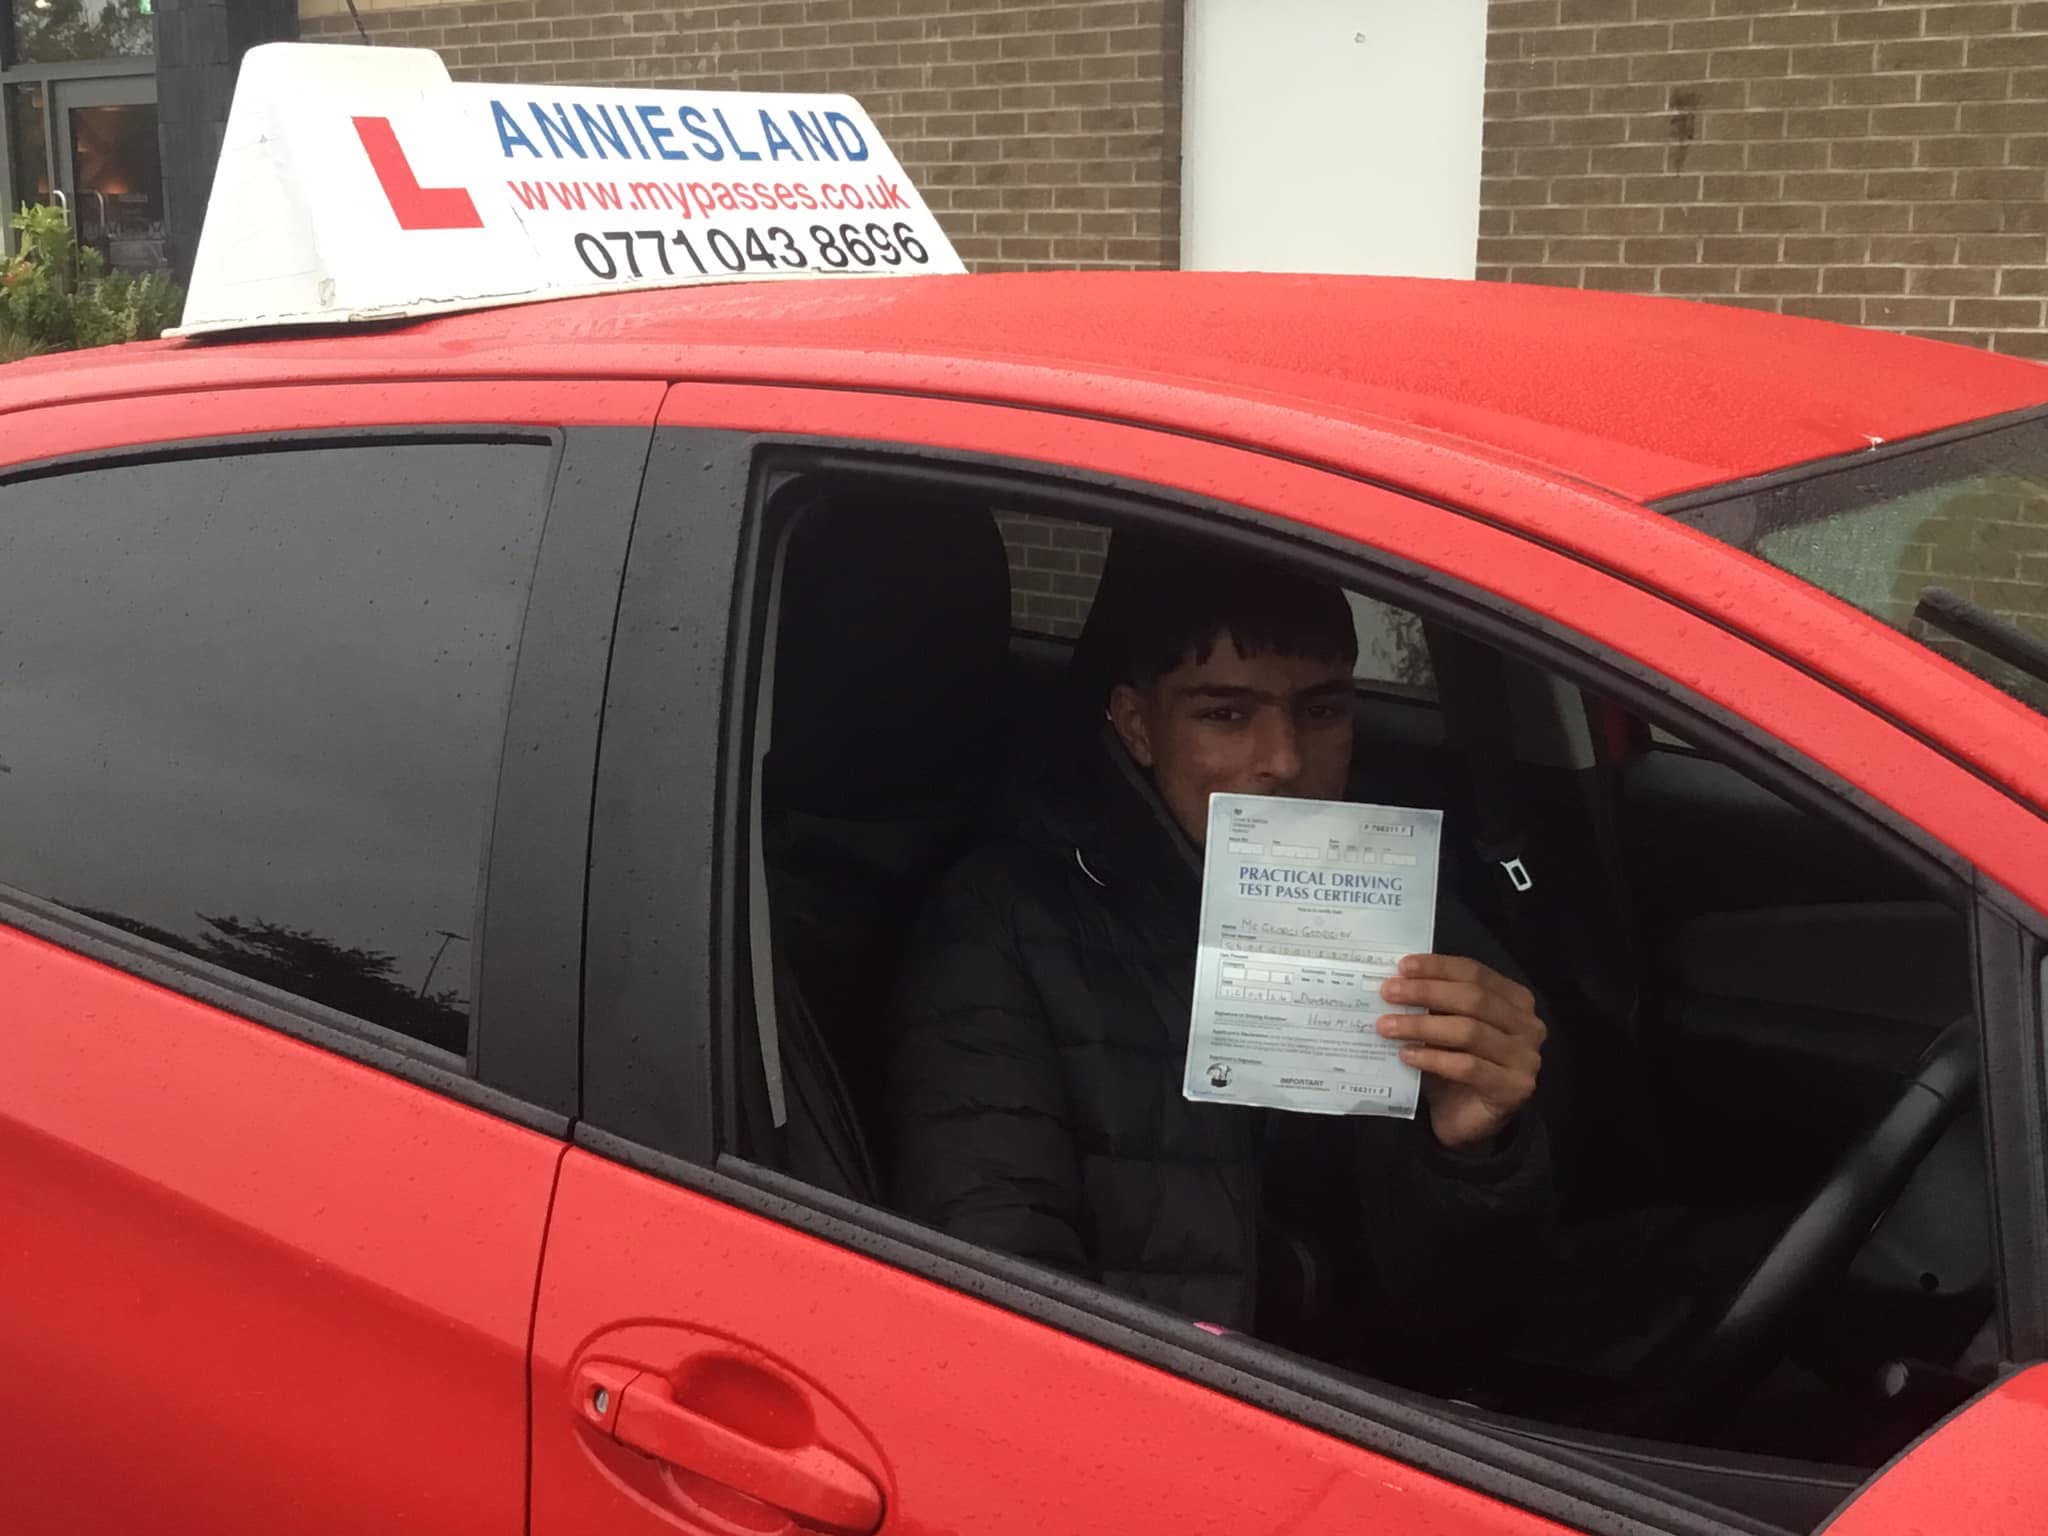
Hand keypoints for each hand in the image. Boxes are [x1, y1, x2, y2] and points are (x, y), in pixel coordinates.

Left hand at [1378, 955, 1544, 1152]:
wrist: (1466, 1120)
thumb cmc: (1454, 1067)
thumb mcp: (1444, 1027)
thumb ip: (1432, 1003)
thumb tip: (1395, 981)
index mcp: (1515, 1000)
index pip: (1476, 973)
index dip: (1439, 967)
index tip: (1402, 967)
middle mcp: (1528, 1025)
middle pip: (1474, 998)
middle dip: (1426, 992)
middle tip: (1388, 994)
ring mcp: (1526, 1058)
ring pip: (1469, 1031)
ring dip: (1422, 1026)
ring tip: (1387, 1026)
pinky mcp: (1515, 1088)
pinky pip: (1468, 1067)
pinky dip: (1433, 1058)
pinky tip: (1406, 1056)